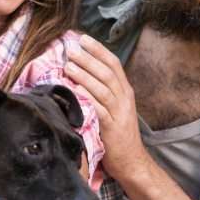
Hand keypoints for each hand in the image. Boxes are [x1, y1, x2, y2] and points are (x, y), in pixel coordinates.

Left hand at [65, 34, 148, 178]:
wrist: (131, 161)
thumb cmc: (116, 134)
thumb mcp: (113, 108)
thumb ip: (101, 91)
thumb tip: (78, 72)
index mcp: (125, 91)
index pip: (114, 64)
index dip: (98, 50)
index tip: (82, 38)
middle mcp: (124, 99)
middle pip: (107, 73)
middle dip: (88, 58)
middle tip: (71, 49)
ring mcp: (119, 113)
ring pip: (103, 88)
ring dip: (85, 75)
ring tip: (68, 65)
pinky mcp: (112, 128)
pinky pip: (99, 109)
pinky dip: (87, 98)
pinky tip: (74, 90)